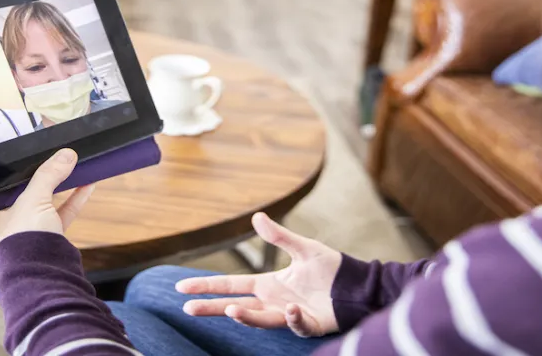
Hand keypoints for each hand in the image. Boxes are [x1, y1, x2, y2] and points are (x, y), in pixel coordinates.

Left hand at [0, 148, 94, 250]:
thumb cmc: (23, 241)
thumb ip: (48, 175)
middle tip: (45, 155)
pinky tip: (87, 184)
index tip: (5, 154)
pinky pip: (60, 212)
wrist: (43, 276)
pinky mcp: (47, 236)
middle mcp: (3, 220)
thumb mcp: (32, 200)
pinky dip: (73, 198)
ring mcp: (27, 228)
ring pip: (42, 200)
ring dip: (58, 183)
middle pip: (18, 190)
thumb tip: (67, 154)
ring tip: (70, 164)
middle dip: (34, 173)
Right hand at [176, 212, 341, 336]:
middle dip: (212, 308)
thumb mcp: (304, 248)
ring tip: (231, 310)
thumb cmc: (332, 270)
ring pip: (261, 319)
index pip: (230, 285)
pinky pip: (297, 325)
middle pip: (235, 306)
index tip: (182, 288)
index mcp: (269, 284)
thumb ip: (280, 236)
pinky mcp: (308, 325)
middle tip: (188, 309)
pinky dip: (292, 319)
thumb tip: (256, 217)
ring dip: (246, 317)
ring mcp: (289, 315)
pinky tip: (291, 310)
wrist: (358, 287)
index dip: (207, 286)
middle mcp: (274, 301)